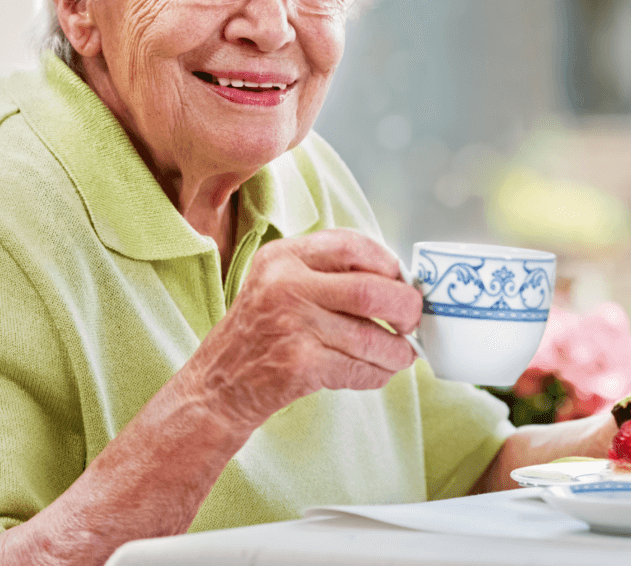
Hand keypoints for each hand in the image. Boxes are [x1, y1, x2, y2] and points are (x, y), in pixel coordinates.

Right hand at [186, 228, 421, 430]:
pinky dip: (378, 373)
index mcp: (284, 256)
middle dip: (405, 309)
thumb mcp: (280, 282)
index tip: (400, 280)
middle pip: (371, 290)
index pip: (352, 244)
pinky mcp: (299, 365)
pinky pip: (358, 368)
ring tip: (402, 354)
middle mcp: (285, 285)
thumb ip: (328, 272)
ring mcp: (292, 325)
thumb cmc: (262, 331)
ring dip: (397, 350)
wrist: (218, 385)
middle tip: (412, 321)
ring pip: (371, 336)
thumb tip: (398, 280)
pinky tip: (378, 371)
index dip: (387, 262)